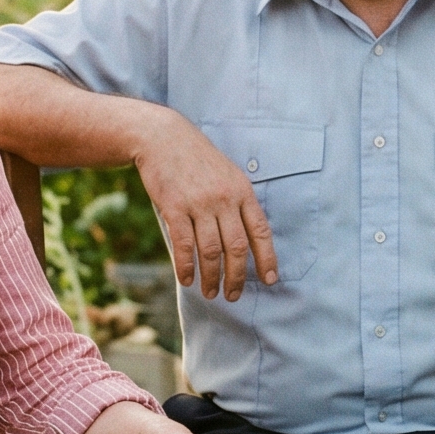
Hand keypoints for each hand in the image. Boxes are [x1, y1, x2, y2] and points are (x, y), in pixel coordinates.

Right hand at [132, 109, 279, 301]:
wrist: (163, 137)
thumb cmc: (197, 160)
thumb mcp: (228, 175)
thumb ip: (239, 203)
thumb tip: (249, 240)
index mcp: (242, 191)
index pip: (261, 231)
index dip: (267, 258)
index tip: (270, 280)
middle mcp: (224, 198)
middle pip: (236, 247)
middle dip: (237, 277)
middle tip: (233, 296)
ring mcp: (199, 202)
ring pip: (210, 250)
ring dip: (211, 277)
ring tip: (210, 292)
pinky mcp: (174, 206)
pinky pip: (184, 244)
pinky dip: (186, 266)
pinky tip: (187, 279)